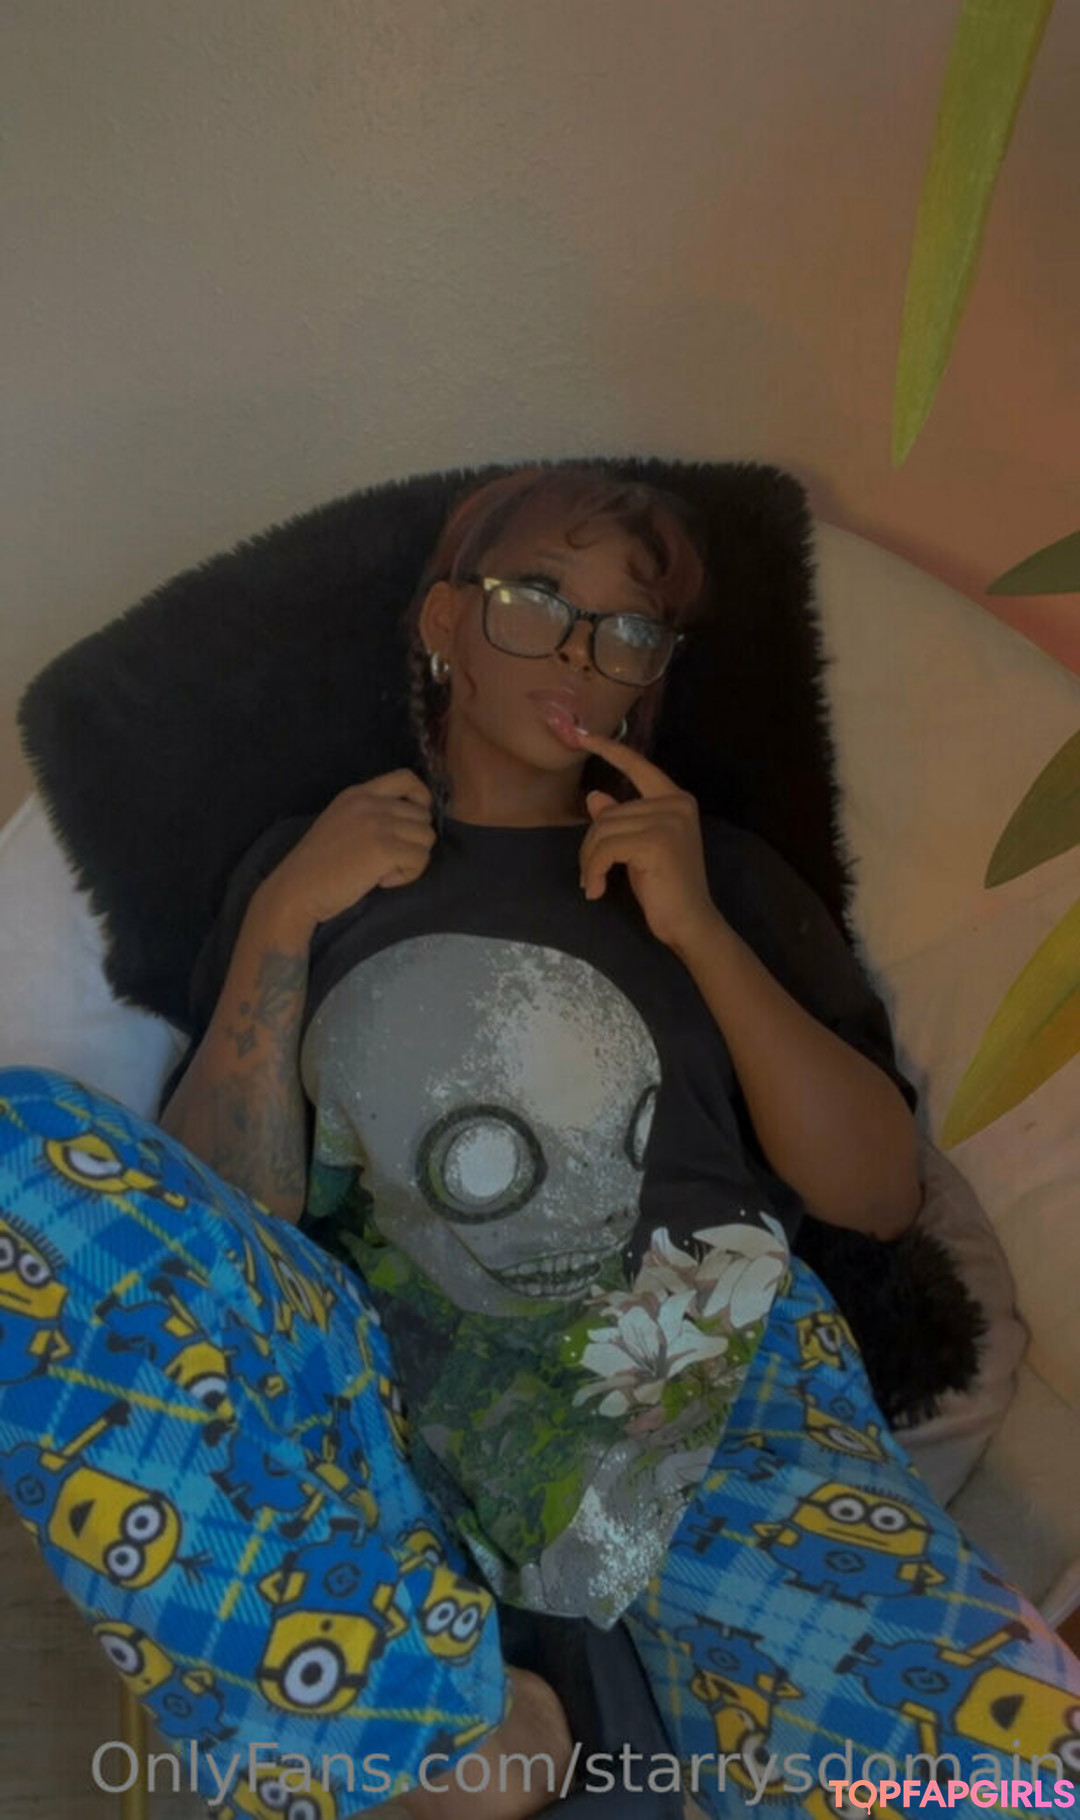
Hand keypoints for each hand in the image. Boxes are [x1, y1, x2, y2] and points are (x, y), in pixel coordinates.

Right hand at [256, 770, 435, 931]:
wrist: (297, 888)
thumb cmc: (317, 865)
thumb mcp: (341, 822)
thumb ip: (369, 815)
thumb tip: (407, 825)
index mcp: (358, 793)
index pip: (406, 778)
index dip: (421, 799)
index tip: (412, 823)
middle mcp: (371, 803)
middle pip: (423, 815)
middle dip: (414, 841)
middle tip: (389, 860)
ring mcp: (378, 823)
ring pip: (427, 838)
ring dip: (412, 860)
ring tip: (385, 872)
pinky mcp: (385, 848)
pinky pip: (420, 860)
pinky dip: (407, 876)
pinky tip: (382, 881)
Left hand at [576, 732, 719, 949]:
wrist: (689, 922)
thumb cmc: (665, 887)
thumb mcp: (638, 848)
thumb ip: (620, 819)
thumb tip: (594, 796)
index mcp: (675, 799)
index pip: (638, 765)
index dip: (610, 749)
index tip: (582, 734)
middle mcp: (675, 803)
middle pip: (608, 812)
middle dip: (590, 845)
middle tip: (590, 875)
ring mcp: (668, 820)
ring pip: (602, 829)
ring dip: (589, 861)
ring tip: (594, 884)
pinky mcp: (655, 841)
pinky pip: (605, 848)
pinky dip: (593, 870)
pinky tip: (596, 890)